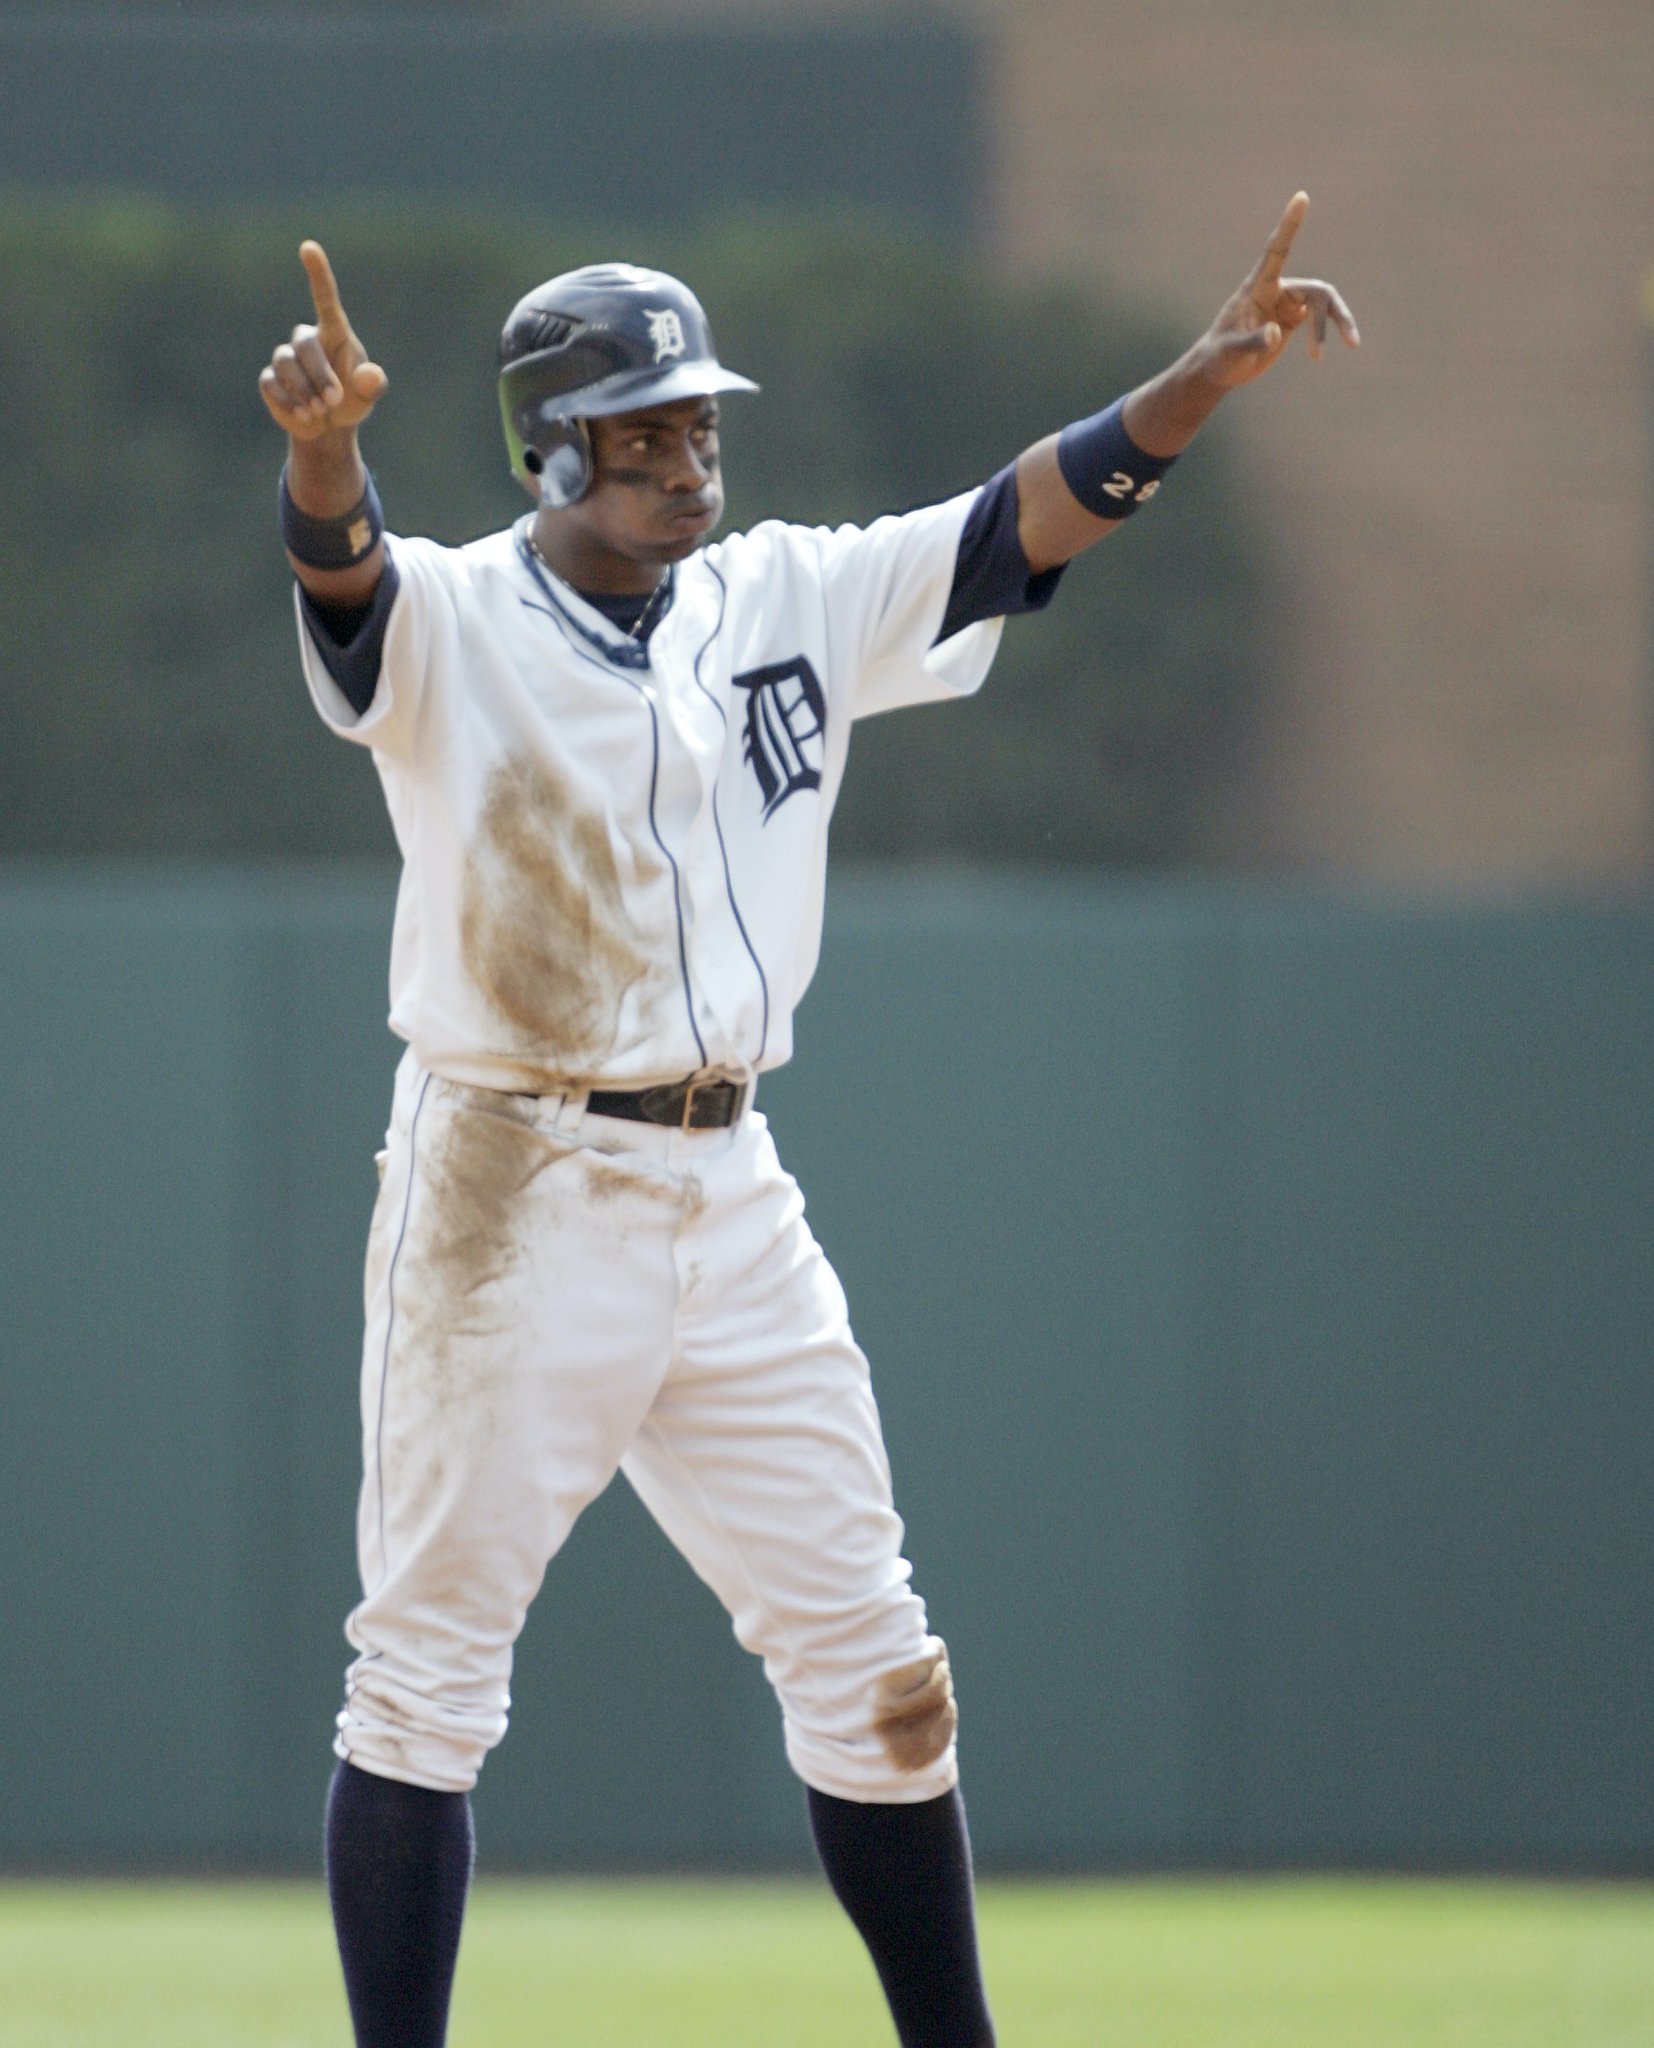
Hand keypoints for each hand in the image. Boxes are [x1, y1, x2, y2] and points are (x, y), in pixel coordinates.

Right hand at [258, 241, 388, 439]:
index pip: (325, 298)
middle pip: (304, 344)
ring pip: (285, 363)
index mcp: (334, 334)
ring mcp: (286, 358)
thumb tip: (372, 377)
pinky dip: (287, 402)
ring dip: (304, 390)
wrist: (328, 427)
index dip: (318, 273)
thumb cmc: (351, 402)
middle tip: (333, 401)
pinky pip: (271, 383)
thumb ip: (373, 385)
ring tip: (319, 411)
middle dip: (319, 374)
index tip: (309, 247)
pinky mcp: (271, 379)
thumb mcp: (367, 396)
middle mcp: (307, 340)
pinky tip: (302, 415)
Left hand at [1198, 192, 1359, 390]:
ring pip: (1323, 304)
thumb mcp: (1231, 352)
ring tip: (1349, 347)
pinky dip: (1324, 335)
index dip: (1289, 225)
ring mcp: (1286, 304)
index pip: (1276, 251)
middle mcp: (1276, 290)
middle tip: (1340, 346)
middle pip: (1317, 291)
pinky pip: (1318, 319)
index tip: (1301, 197)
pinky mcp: (1292, 319)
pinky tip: (1316, 355)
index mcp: (1257, 288)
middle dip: (1331, 317)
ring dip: (1334, 324)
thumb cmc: (1220, 357)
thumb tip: (1275, 333)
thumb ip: (1253, 342)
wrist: (1220, 370)